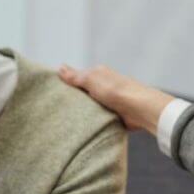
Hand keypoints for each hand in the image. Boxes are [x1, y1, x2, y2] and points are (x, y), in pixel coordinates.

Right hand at [57, 65, 173, 134]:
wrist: (140, 109)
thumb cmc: (116, 90)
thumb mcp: (91, 79)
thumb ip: (75, 76)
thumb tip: (60, 67)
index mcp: (99, 74)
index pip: (78, 78)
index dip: (67, 85)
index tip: (53, 93)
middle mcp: (105, 86)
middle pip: (84, 94)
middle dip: (74, 101)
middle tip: (58, 110)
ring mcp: (110, 101)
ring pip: (91, 107)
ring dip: (84, 113)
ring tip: (68, 120)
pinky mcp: (115, 115)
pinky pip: (99, 119)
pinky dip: (93, 122)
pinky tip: (84, 126)